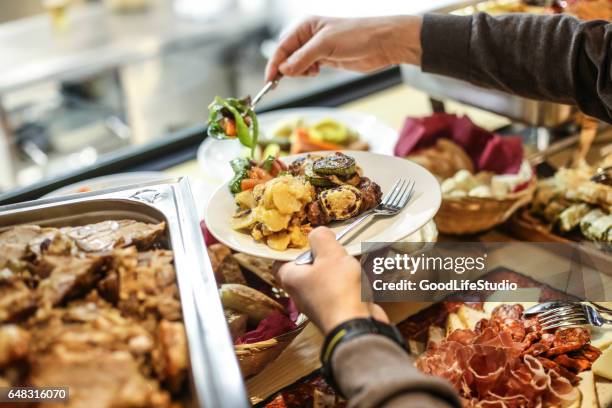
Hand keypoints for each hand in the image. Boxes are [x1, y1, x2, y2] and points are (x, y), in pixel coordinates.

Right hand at [265, 15, 421, 81]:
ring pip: (296, 64)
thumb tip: (283, 71)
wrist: (382, 43)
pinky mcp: (326, 59)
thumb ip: (302, 58)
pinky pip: (307, 68)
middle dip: (286, 68)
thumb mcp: (325, 45)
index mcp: (306, 26)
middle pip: (286, 56)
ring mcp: (317, 48)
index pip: (282, 46)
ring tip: (311, 71)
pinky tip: (316, 72)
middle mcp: (309, 36)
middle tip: (287, 79)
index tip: (269, 80)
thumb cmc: (357, 36)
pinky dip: (307, 73)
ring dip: (299, 71)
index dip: (274, 63)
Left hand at [275, 227, 388, 334]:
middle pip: (306, 266)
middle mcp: (300, 293)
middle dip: (321, 255)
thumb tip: (318, 233)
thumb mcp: (329, 254)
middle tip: (333, 245)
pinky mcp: (336, 310)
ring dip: (338, 267)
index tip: (306, 237)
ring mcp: (318, 303)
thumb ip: (321, 238)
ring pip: (325, 277)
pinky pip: (340, 289)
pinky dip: (349, 281)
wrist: (358, 326)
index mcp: (290, 278)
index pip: (279, 259)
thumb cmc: (338, 290)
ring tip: (349, 257)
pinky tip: (360, 274)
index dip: (291, 247)